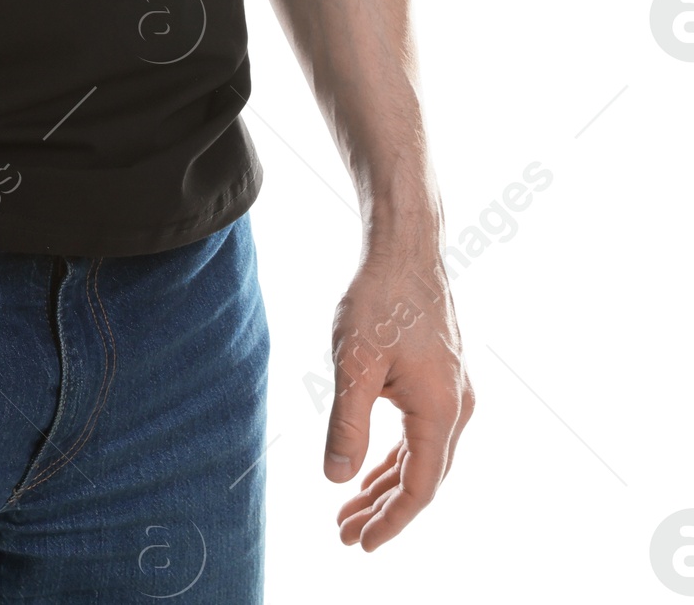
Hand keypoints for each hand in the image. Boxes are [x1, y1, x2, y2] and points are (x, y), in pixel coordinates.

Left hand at [323, 239, 473, 548]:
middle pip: (423, 478)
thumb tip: (337, 480)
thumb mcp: (354, 363)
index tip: (360, 544)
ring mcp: (453, 393)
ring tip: (350, 509)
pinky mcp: (441, 379)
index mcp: (441, 411)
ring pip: (422, 456)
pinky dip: (396, 456)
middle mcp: (458, 408)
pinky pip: (421, 433)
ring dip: (387, 484)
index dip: (390, 522)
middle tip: (344, 534)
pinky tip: (370, 468)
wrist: (405, 250)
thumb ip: (348, 424)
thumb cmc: (380, 300)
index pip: (420, 488)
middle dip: (384, 510)